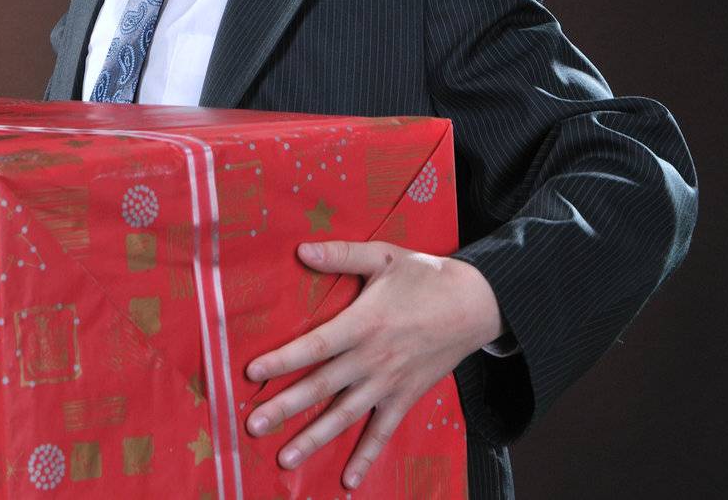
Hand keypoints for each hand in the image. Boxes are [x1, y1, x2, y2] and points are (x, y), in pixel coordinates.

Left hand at [243, 240, 502, 489]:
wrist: (476, 305)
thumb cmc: (425, 276)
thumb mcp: (383, 256)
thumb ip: (341, 254)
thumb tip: (300, 250)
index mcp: (363, 323)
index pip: (315, 346)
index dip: (282, 360)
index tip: (251, 372)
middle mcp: (372, 359)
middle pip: (322, 387)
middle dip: (285, 408)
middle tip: (253, 426)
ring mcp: (389, 383)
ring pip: (345, 416)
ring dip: (315, 438)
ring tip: (286, 459)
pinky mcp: (405, 397)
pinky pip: (383, 432)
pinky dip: (367, 457)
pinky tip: (349, 481)